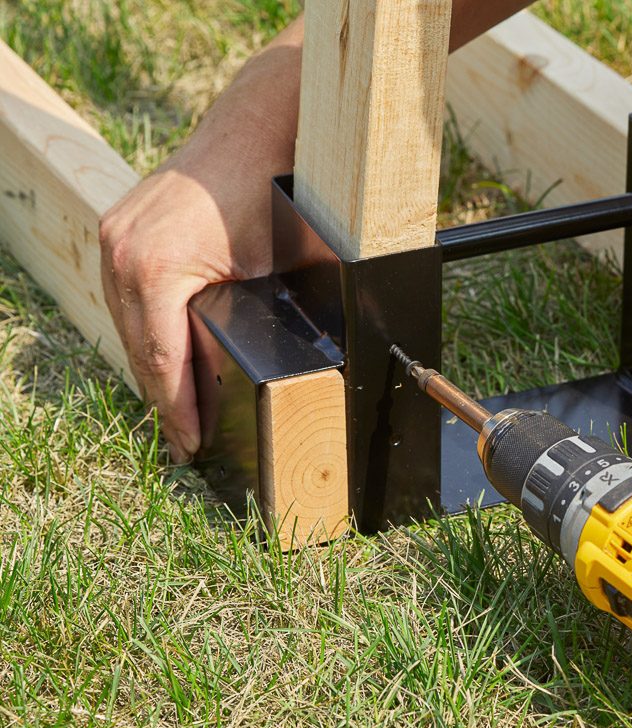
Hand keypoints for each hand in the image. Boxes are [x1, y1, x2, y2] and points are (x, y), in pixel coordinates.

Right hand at [101, 152, 274, 460]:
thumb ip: (244, 331)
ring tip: (180, 409)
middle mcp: (122, 254)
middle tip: (187, 442)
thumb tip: (251, 384)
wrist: (256, 130)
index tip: (191, 446)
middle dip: (166, 398)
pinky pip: (129, 296)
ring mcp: (114, 238)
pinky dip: (148, 329)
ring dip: (155, 366)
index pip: (163, 362)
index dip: (178, 411)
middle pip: (140, 349)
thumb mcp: (267, 277)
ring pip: (130, 325)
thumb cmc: (272, 196)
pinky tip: (168, 356)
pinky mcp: (119, 228)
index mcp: (155, 270)